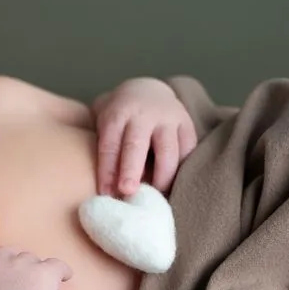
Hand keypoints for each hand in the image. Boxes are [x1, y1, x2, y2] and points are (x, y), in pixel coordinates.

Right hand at [0, 247, 72, 289]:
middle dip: (18, 271)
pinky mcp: (43, 272)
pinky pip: (59, 265)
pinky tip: (62, 284)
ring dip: (37, 276)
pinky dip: (62, 274)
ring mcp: (19, 264)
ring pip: (34, 261)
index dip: (1, 273)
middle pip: (13, 254)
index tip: (8, 289)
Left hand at [93, 78, 196, 196]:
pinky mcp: (187, 125)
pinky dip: (180, 172)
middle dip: (131, 171)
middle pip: (136, 145)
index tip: (105, 193)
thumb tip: (100, 188)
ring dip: (161, 177)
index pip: (110, 145)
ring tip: (154, 198)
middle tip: (128, 192)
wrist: (147, 91)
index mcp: (118, 113)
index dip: (107, 170)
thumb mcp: (103, 123)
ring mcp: (169, 118)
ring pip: (168, 151)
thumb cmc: (117, 117)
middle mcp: (144, 114)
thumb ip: (102, 148)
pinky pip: (187, 152)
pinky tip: (172, 188)